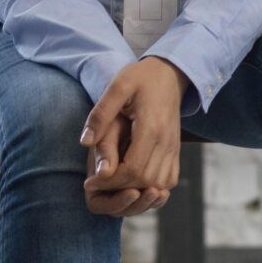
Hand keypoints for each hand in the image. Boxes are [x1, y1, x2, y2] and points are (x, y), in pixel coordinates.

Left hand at [80, 57, 188, 216]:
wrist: (169, 74)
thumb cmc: (140, 78)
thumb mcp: (117, 88)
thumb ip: (101, 115)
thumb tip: (85, 143)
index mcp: (151, 127)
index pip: (132, 169)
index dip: (110, 181)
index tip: (90, 181)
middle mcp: (166, 141)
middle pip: (145, 181)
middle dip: (119, 188)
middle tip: (97, 183)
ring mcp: (174, 147)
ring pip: (158, 184)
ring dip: (135, 188)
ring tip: (112, 182)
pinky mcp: (176, 150)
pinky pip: (168, 179)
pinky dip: (151, 185)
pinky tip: (133, 178)